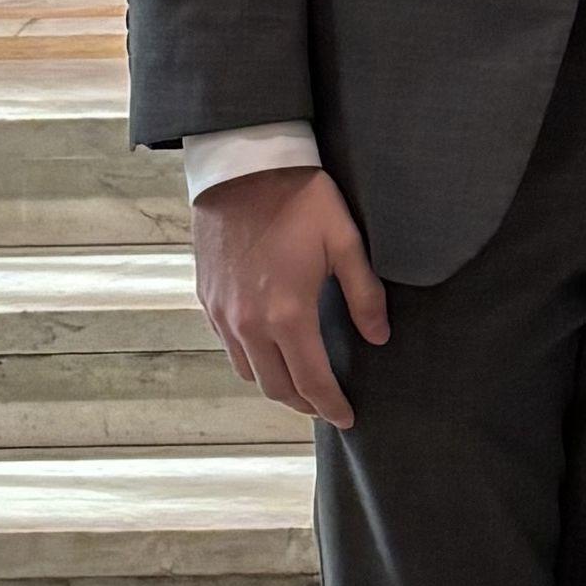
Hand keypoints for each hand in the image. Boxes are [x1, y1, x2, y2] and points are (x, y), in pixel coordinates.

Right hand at [194, 160, 383, 433]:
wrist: (242, 167)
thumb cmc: (299, 199)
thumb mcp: (345, 241)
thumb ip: (364, 295)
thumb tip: (378, 337)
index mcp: (288, 315)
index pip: (312, 382)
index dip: (331, 407)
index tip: (347, 418)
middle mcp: (249, 324)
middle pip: (276, 388)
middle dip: (304, 404)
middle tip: (326, 405)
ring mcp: (223, 314)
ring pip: (248, 372)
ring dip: (275, 384)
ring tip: (299, 381)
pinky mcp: (207, 300)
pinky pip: (228, 347)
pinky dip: (251, 359)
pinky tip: (269, 349)